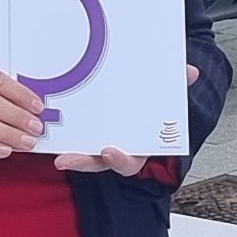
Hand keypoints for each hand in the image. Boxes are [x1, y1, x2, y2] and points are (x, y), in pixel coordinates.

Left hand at [51, 63, 199, 176]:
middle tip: (69, 159)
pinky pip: (68, 140)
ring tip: (57, 155)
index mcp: (136, 145)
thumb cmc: (148, 101)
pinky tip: (45, 130)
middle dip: (84, 163)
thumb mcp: (163, 92)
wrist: (134, 93)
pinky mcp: (78, 132)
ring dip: (70, 157)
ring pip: (81, 156)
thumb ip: (176, 83)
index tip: (110, 151)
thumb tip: (191, 73)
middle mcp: (114, 148)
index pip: (128, 161)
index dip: (119, 159)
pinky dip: (58, 139)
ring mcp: (95, 142)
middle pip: (98, 163)